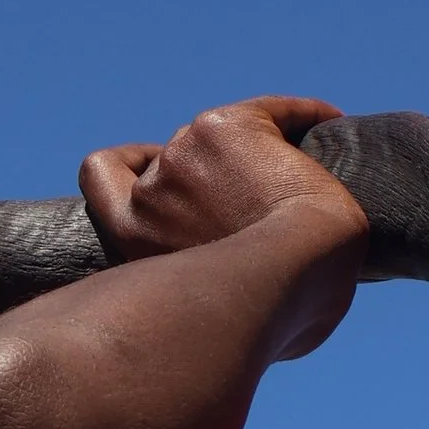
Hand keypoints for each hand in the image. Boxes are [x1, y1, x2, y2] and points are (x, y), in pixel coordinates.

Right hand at [80, 96, 366, 354]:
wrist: (297, 269)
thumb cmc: (271, 315)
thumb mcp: (215, 313)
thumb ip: (207, 289)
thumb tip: (243, 296)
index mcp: (133, 238)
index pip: (100, 175)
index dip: (130, 163)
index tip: (156, 166)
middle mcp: (151, 189)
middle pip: (175, 161)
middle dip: (210, 175)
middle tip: (260, 192)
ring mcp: (185, 152)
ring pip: (223, 137)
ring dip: (253, 151)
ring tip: (303, 168)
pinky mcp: (229, 128)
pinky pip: (272, 113)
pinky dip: (301, 116)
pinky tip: (329, 122)